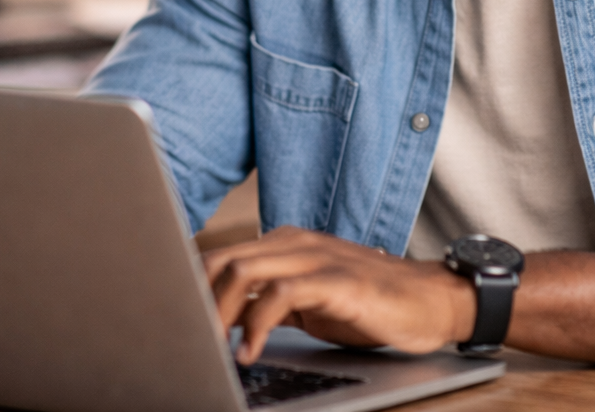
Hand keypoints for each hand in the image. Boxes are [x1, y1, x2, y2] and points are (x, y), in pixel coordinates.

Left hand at [202, 226, 476, 363]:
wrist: (430, 300)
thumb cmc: (369, 303)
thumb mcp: (308, 305)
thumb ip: (266, 303)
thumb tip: (218, 321)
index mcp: (286, 244)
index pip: (220, 256)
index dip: (187, 287)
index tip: (165, 320)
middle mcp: (297, 243)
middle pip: (222, 258)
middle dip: (191, 299)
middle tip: (177, 339)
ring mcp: (318, 258)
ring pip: (244, 270)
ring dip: (215, 312)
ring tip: (204, 348)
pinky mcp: (338, 280)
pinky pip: (282, 294)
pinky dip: (257, 323)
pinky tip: (250, 351)